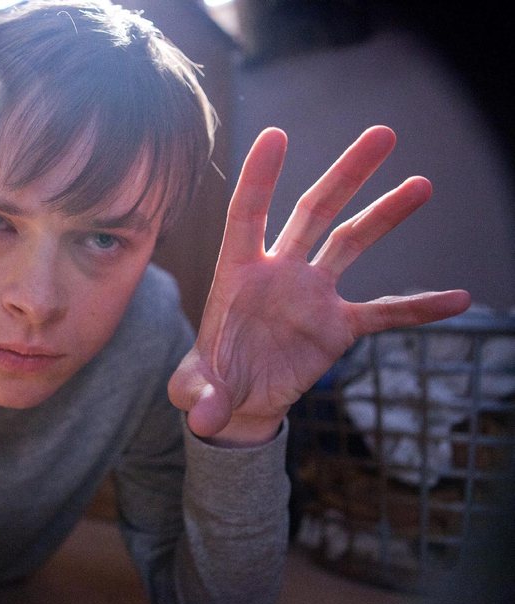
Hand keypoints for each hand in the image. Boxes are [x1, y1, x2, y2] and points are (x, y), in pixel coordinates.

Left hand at [168, 126, 470, 446]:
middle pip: (314, 212)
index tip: (275, 134)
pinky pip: (383, 312)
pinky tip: (458, 299)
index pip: (247, 215)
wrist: (239, 402)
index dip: (260, 178)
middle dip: (346, 175)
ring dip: (385, 215)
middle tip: (383, 134)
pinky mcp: (337, 325)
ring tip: (421, 184)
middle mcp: (279, 272)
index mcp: (237, 274)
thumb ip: (199, 397)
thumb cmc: (209, 384)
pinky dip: (418, 308)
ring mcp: (312, 294)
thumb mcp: (197, 391)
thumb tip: (205, 418)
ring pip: (352, 243)